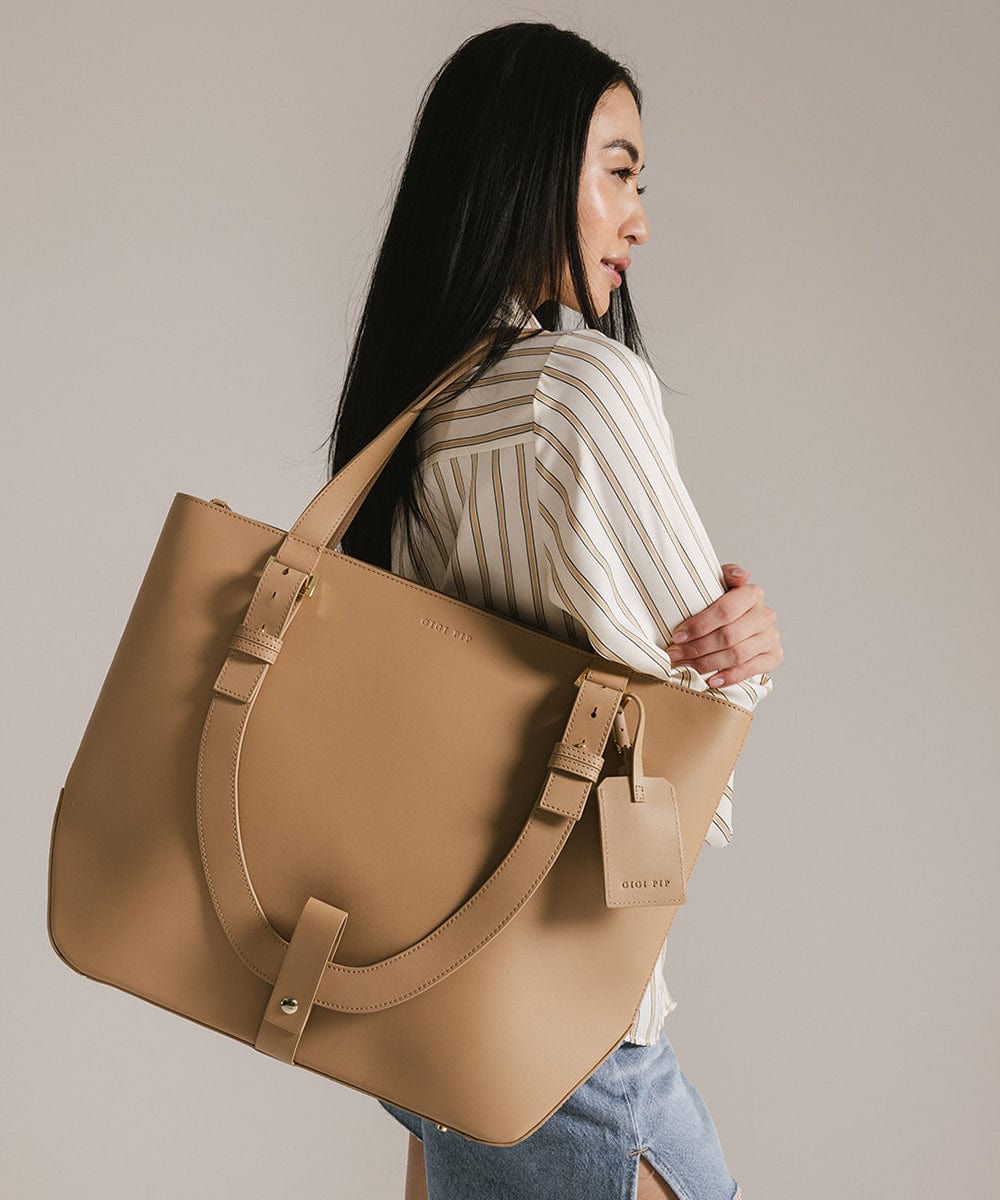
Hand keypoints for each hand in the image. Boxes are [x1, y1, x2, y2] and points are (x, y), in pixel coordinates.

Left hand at [666, 564, 782, 687]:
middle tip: (675, 655)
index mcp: (753, 593)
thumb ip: (727, 574)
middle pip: (728, 636)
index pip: (725, 611)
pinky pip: (750, 670)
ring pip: (737, 655)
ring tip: (686, 666)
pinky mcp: (774, 656)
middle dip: (697, 648)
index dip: (699, 625)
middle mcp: (766, 615)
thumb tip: (741, 575)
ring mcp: (771, 637)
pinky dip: (729, 677)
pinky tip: (711, 680)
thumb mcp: (719, 584)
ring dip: (707, 664)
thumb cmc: (723, 603)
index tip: (678, 636)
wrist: (740, 620)